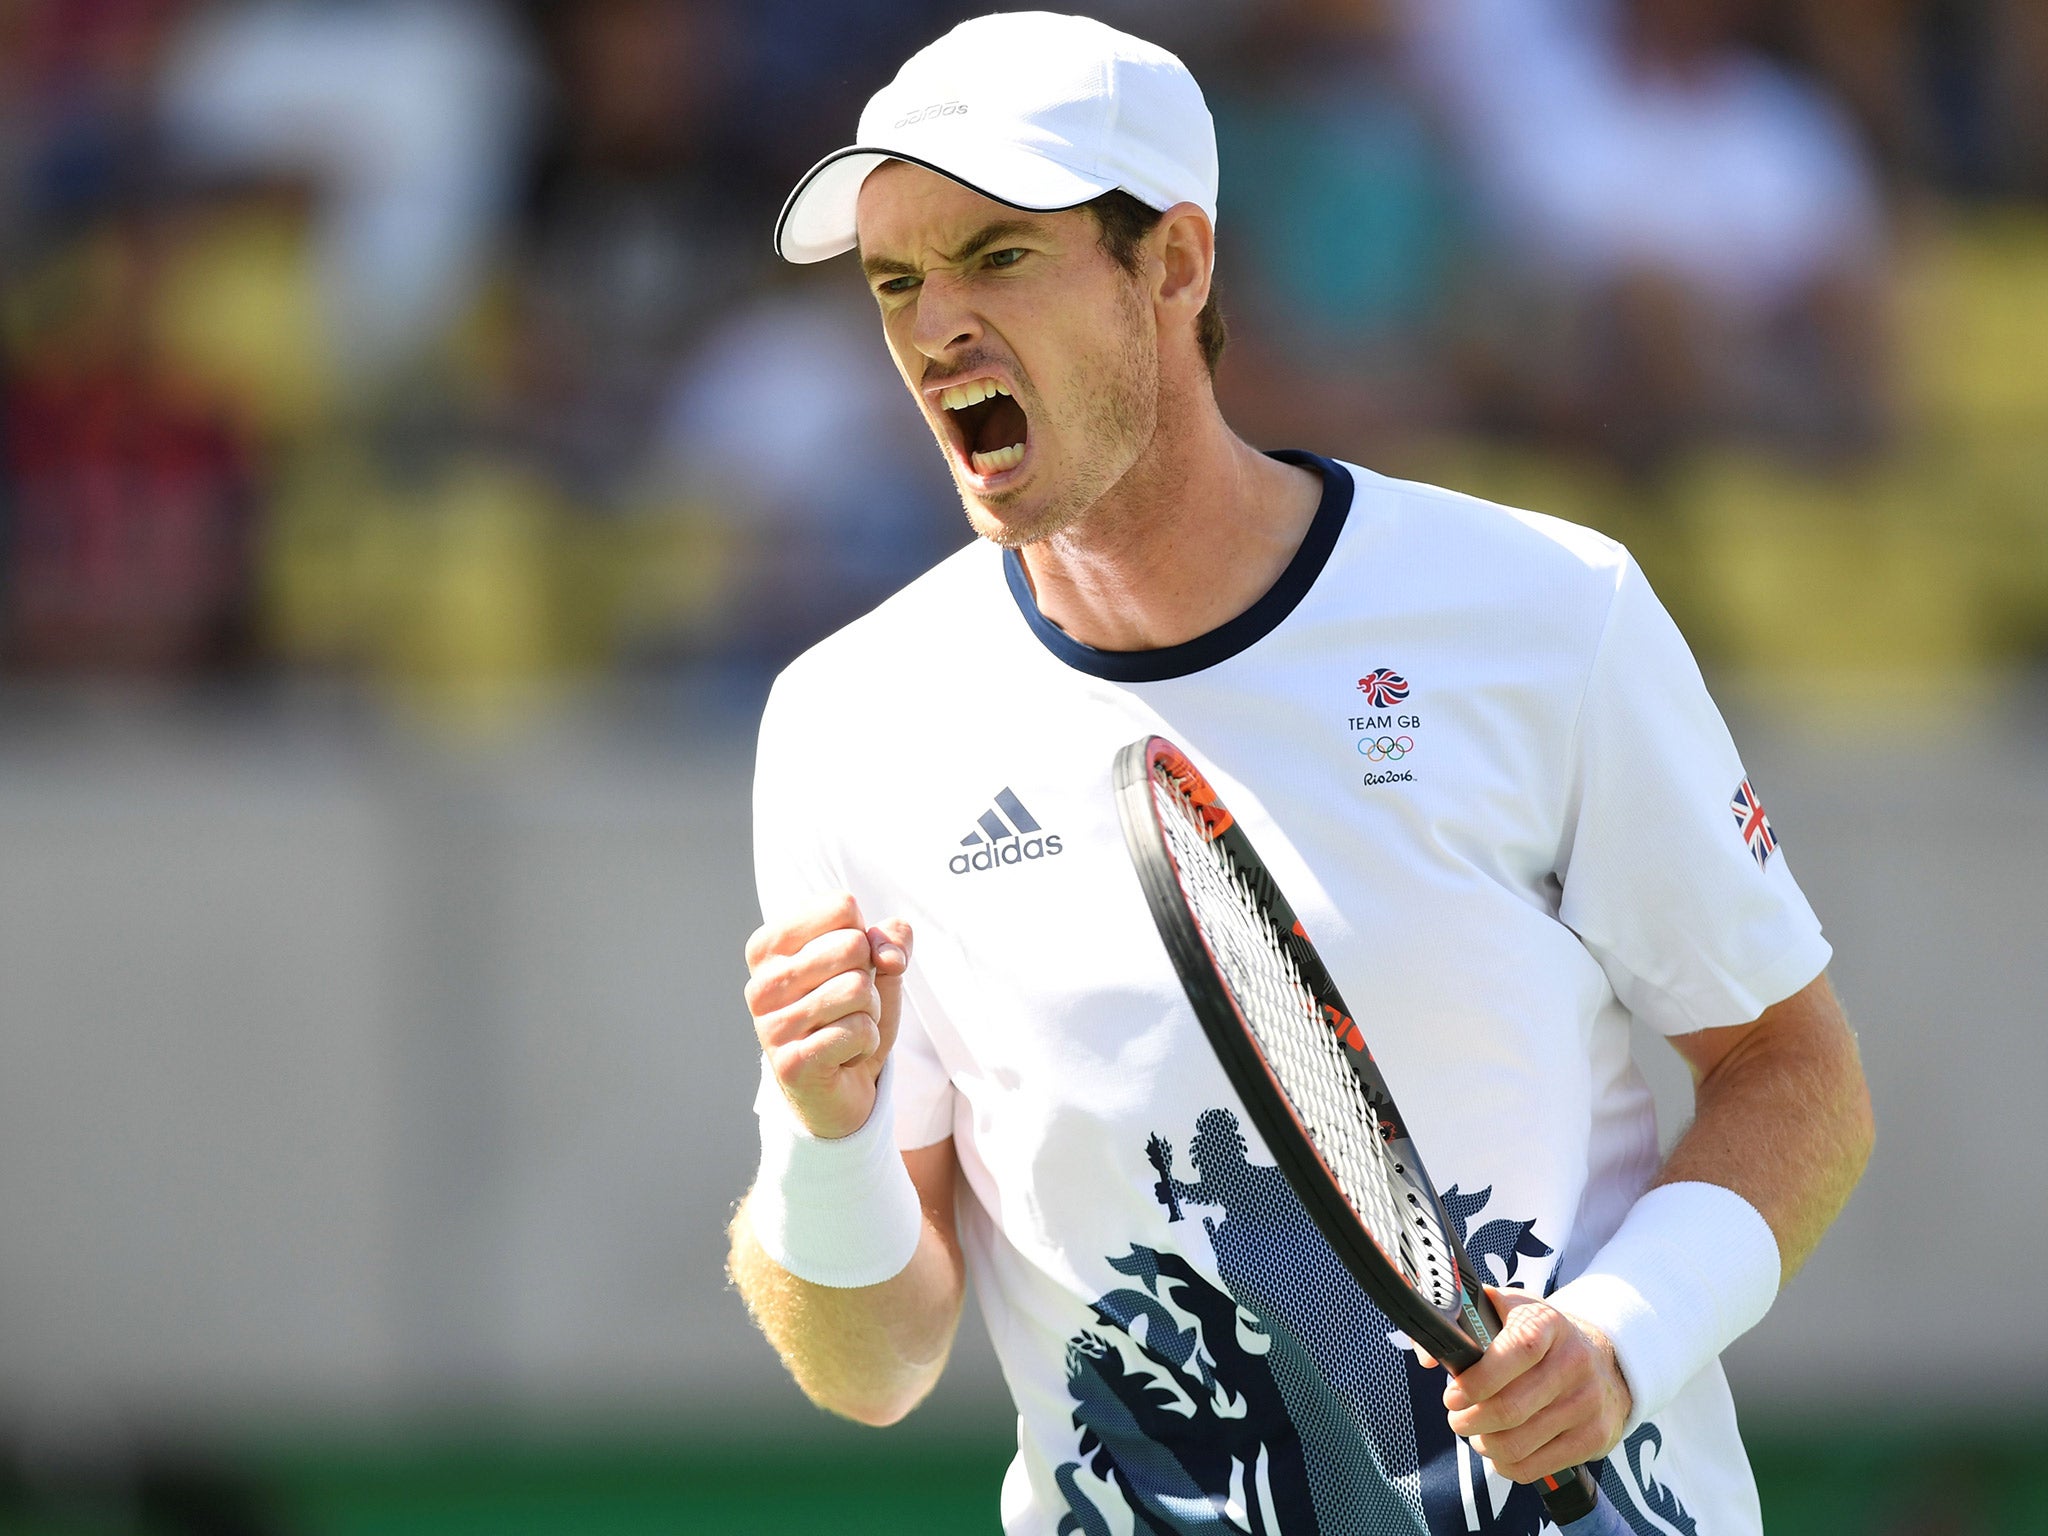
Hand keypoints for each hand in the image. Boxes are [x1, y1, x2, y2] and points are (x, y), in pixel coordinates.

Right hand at [745, 892, 912, 1139]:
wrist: (838, 1088)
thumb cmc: (850, 1013)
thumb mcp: (877, 966)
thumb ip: (891, 940)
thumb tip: (889, 955)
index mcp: (769, 947)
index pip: (841, 907)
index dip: (864, 937)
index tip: (846, 967)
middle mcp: (762, 983)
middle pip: (853, 945)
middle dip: (869, 977)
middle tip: (849, 1004)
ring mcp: (771, 1025)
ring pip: (858, 989)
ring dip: (870, 1011)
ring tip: (846, 1027)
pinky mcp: (791, 1064)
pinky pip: (859, 1031)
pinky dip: (866, 1042)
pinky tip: (843, 1055)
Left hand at [1440, 1287, 1632, 1483]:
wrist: (1606, 1360)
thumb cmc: (1541, 1337)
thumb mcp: (1505, 1311)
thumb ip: (1459, 1322)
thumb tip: (1429, 1357)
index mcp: (1547, 1323)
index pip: (1517, 1350)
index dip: (1478, 1379)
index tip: (1452, 1395)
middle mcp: (1574, 1361)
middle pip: (1510, 1408)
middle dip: (1469, 1420)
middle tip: (1457, 1418)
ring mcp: (1587, 1402)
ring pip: (1518, 1443)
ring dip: (1484, 1444)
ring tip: (1477, 1433)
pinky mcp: (1593, 1437)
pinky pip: (1536, 1467)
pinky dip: (1506, 1465)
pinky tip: (1499, 1450)